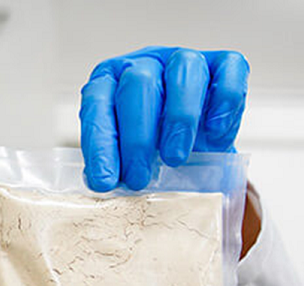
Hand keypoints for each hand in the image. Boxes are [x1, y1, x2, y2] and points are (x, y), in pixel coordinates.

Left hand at [79, 46, 248, 191]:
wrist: (192, 141)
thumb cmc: (151, 146)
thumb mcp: (125, 155)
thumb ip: (117, 163)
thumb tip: (104, 183)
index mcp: (109, 81)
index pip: (98, 105)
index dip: (99, 145)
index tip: (104, 181)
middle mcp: (144, 64)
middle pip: (139, 85)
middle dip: (137, 139)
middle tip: (138, 178)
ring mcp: (183, 60)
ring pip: (183, 72)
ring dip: (179, 120)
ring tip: (174, 160)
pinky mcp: (223, 63)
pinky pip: (229, 69)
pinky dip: (224, 101)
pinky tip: (215, 132)